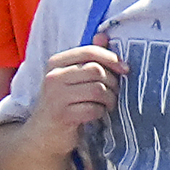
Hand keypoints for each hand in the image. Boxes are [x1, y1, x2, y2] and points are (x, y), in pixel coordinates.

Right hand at [19, 43, 121, 158]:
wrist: (43, 133)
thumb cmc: (63, 102)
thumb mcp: (72, 77)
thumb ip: (87, 57)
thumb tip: (103, 36)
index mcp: (56, 62)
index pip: (89, 51)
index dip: (111, 58)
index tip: (125, 69)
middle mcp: (53, 76)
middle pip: (96, 71)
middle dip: (112, 82)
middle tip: (113, 92)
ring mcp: (56, 96)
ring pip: (98, 90)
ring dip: (110, 99)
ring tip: (107, 104)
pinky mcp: (63, 115)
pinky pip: (94, 109)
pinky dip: (101, 112)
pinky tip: (97, 114)